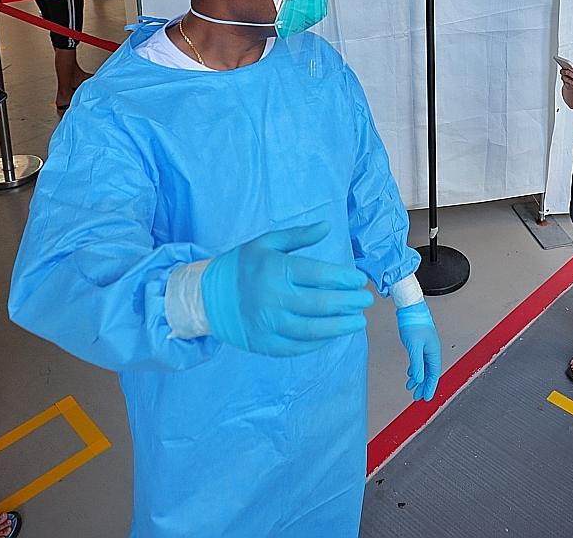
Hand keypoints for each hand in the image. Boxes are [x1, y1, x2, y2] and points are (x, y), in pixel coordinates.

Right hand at [200, 222, 373, 356]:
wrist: (206, 296)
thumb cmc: (242, 265)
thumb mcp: (267, 243)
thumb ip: (299, 236)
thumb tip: (327, 226)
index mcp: (275, 270)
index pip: (319, 275)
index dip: (344, 279)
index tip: (359, 280)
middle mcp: (273, 298)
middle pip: (321, 304)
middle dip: (349, 303)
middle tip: (365, 300)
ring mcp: (268, 324)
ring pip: (313, 329)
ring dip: (340, 326)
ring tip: (358, 321)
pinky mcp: (265, 344)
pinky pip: (299, 346)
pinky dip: (320, 342)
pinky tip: (334, 334)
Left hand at [396, 301, 441, 401]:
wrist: (410, 308)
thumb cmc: (413, 323)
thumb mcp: (414, 346)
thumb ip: (417, 363)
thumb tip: (419, 378)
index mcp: (434, 352)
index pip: (433, 374)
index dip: (430, 387)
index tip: (426, 398)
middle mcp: (432, 351)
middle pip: (429, 373)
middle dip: (424, 386)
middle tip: (418, 397)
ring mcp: (426, 347)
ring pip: (424, 367)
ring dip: (418, 378)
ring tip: (411, 388)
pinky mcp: (420, 344)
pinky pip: (420, 361)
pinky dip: (415, 369)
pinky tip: (411, 373)